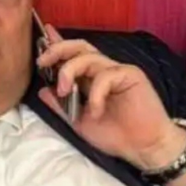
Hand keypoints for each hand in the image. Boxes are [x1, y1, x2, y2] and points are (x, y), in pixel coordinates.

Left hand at [37, 26, 185, 174]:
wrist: (143, 148)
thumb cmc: (114, 135)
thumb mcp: (78, 122)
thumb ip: (60, 106)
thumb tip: (41, 90)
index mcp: (90, 78)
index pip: (72, 55)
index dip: (57, 44)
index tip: (42, 37)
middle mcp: (102, 70)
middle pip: (79, 47)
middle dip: (57, 49)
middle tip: (42, 62)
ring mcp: (117, 71)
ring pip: (88, 57)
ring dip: (69, 71)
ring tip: (63, 92)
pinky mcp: (131, 75)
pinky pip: (106, 76)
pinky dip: (95, 94)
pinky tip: (95, 112)